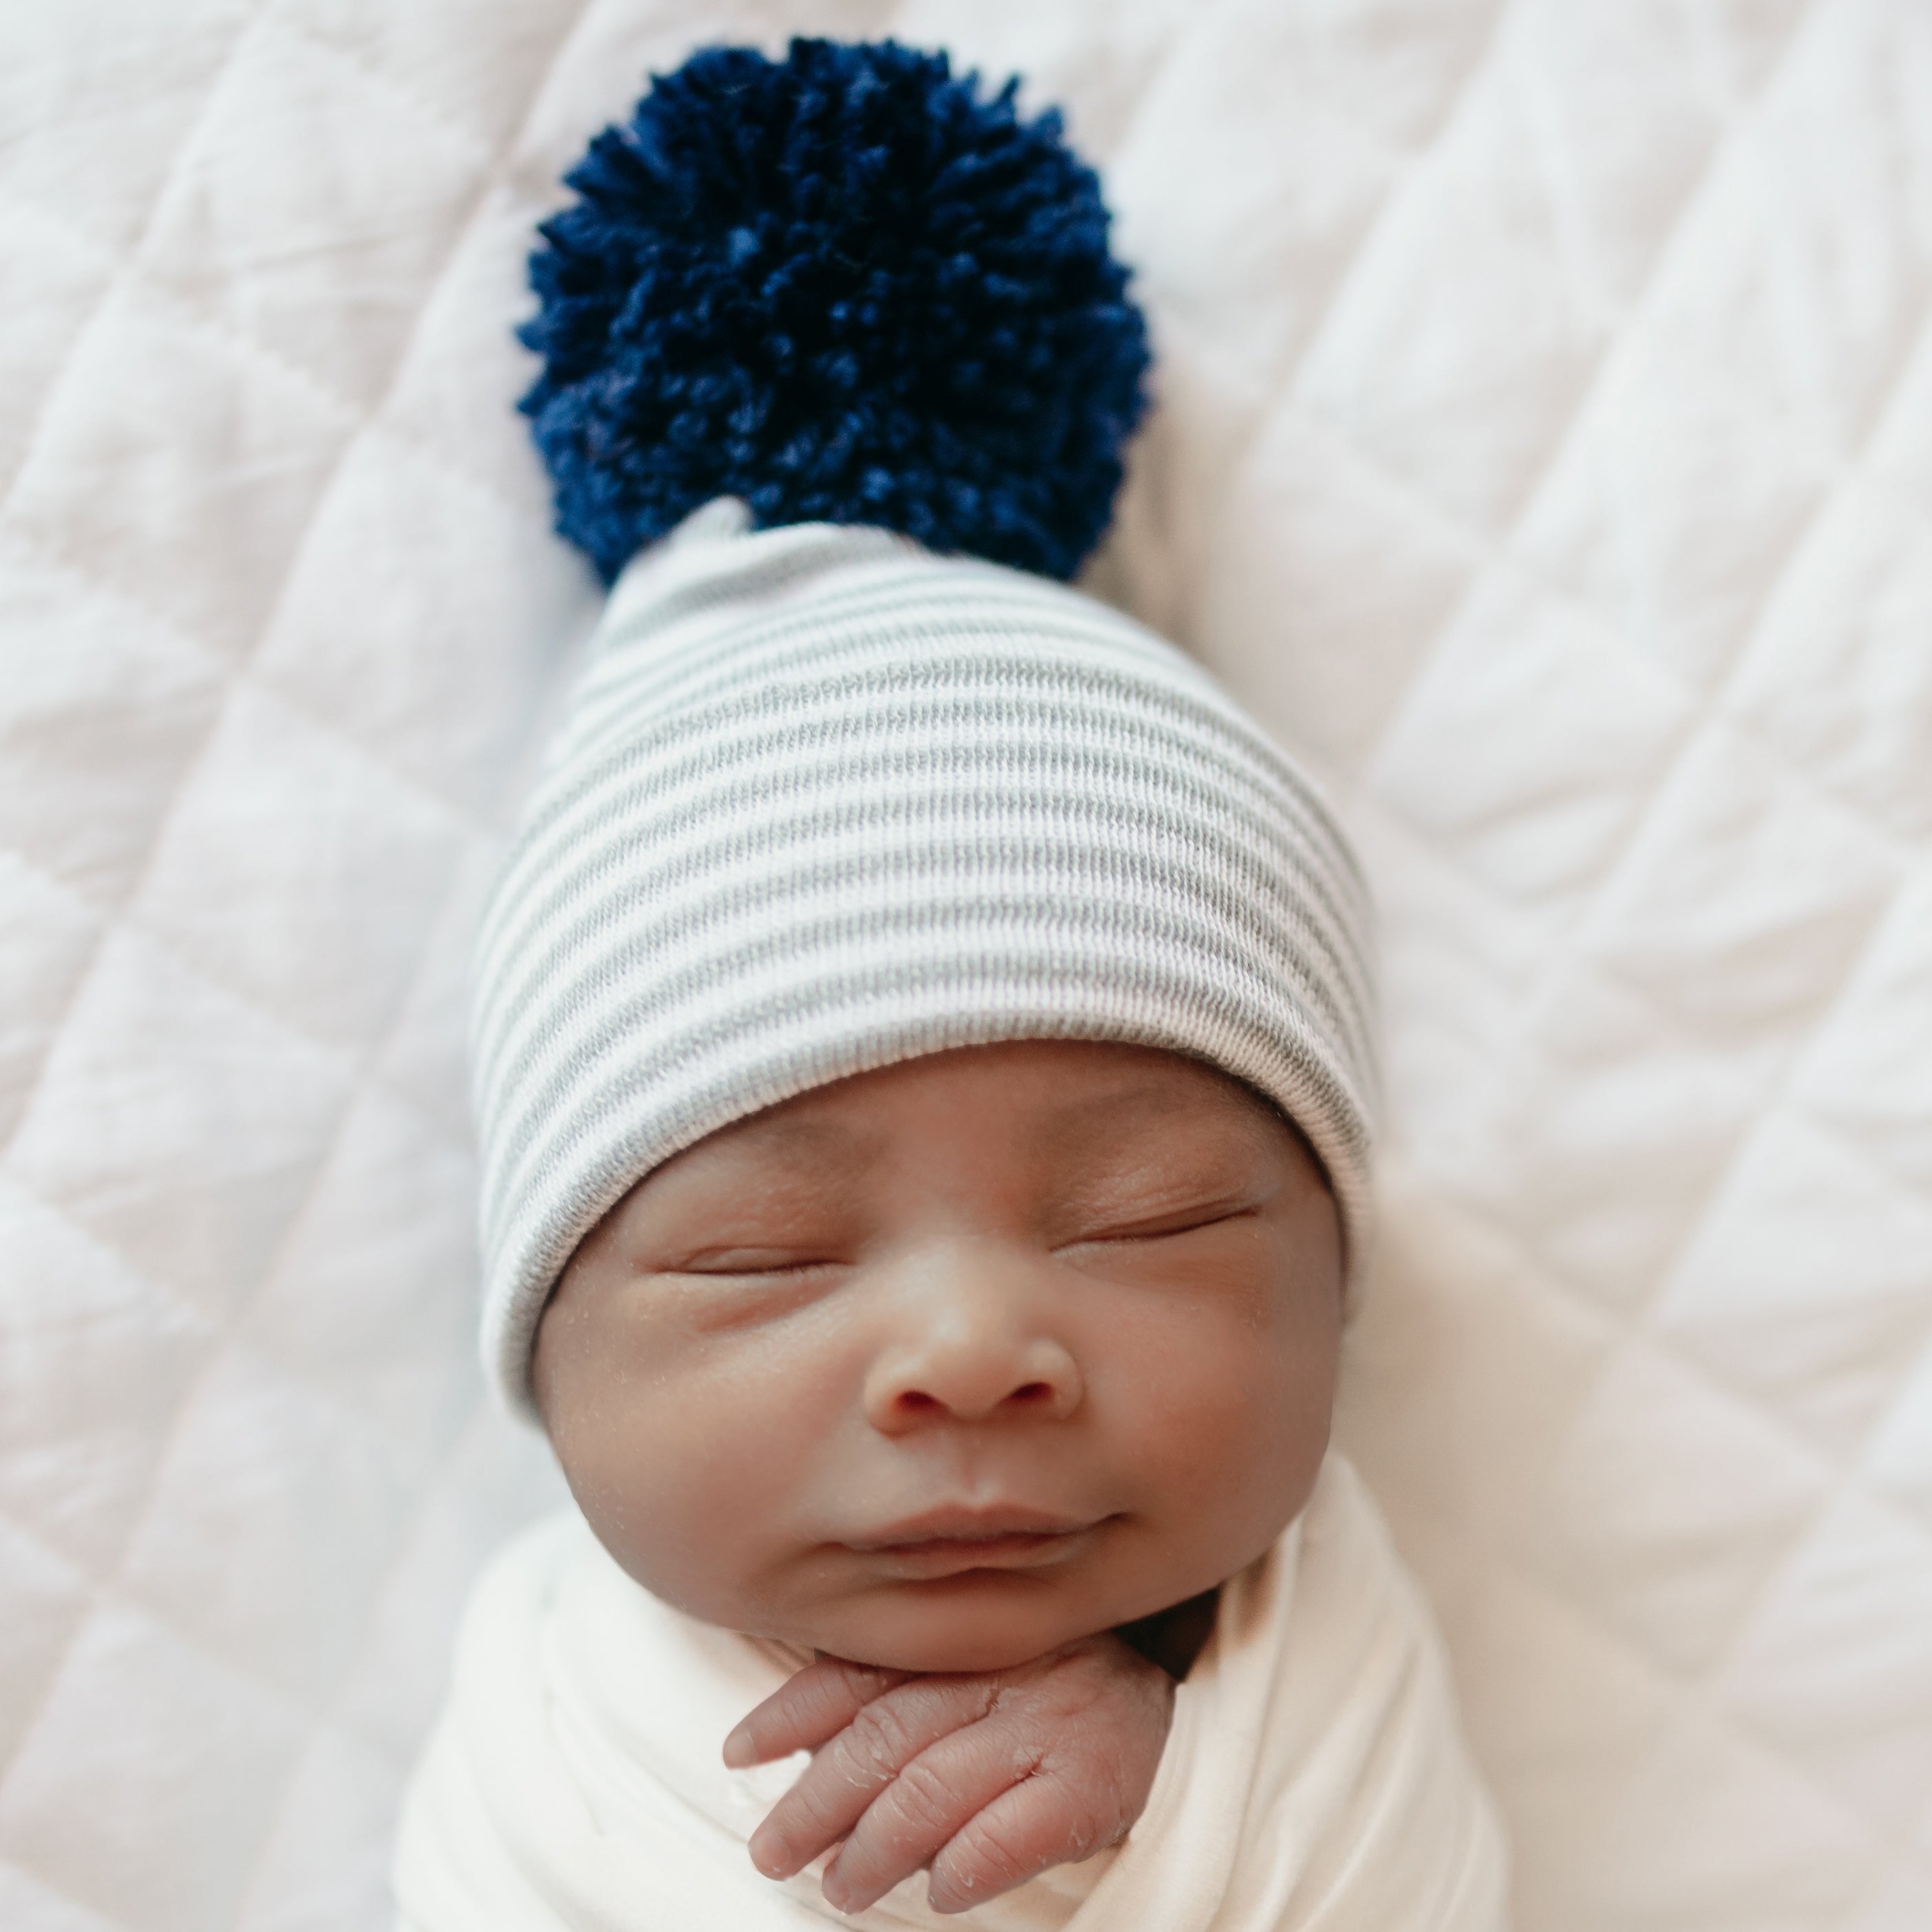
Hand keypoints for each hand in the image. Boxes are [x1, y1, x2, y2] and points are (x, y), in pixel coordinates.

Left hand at [722, 1634, 1174, 1914]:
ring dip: (870, 1851)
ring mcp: (1049, 1723)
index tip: (739, 1752)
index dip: (790, 1712)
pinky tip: (937, 1891)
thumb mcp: (972, 1658)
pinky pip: (1009, 1837)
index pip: (858, 1670)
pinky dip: (962, 1869)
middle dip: (813, 1802)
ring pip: (929, 1792)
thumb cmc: (1048, 1685)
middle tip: (772, 1850)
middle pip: (881, 1738)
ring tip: (837, 1887)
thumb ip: (901, 1677)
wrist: (1171, 1707)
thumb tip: (794, 1738)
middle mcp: (1001, 1669)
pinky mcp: (1093, 1785)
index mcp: (963, 1632)